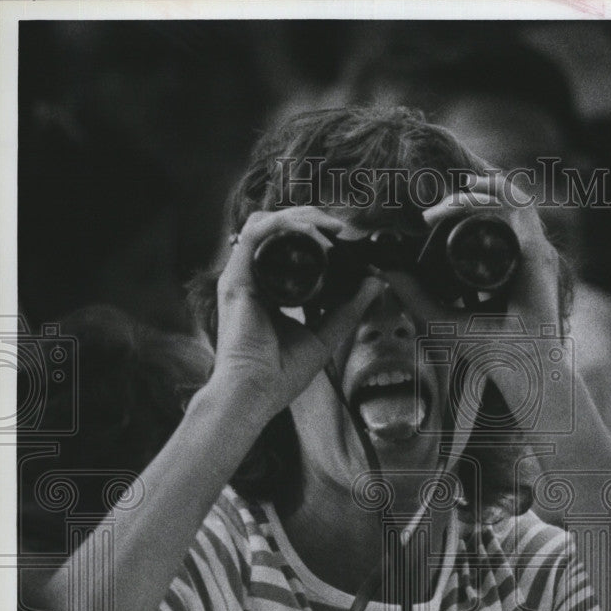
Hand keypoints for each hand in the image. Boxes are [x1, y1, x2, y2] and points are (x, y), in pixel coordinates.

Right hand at [213, 207, 380, 423]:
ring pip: (267, 223)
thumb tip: (374, 283)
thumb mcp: (324, 337)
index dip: (318, 238)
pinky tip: (311, 233)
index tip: (349, 244)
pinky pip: (256, 234)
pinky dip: (284, 226)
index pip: (290, 250)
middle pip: (279, 230)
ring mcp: (242, 276)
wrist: (255, 393)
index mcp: (270, 292)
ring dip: (300, 217)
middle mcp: (254, 279)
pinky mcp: (236, 278)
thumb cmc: (280, 375)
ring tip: (330, 227)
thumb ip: (348, 310)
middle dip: (313, 221)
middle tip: (343, 230)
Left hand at [376, 176, 569, 453]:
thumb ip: (413, 294)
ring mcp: (530, 248)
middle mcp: (519, 251)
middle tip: (427, 217)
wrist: (518, 368)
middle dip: (457, 201)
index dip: (457, 208)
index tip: (426, 218)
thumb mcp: (439, 316)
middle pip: (490, 207)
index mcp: (502, 262)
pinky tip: (474, 190)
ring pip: (503, 201)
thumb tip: (383, 268)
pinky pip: (520, 207)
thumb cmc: (488, 348)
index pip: (482, 221)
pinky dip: (498, 193)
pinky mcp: (537, 250)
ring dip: (472, 195)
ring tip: (445, 205)